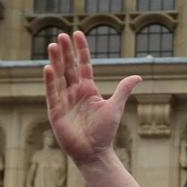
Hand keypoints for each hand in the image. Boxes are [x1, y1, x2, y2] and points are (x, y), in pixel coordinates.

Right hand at [44, 32, 140, 166]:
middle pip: (69, 67)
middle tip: (61, 35)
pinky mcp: (56, 112)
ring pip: (59, 77)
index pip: (83, 65)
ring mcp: (64, 101)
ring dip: (56, 61)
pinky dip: (50, 81)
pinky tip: (48, 67)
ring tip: (53, 45)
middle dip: (65, 52)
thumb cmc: (105, 131)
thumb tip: (138, 76)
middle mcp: (75, 93)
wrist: (95, 152)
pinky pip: (52, 94)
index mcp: (89, 90)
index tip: (78, 34)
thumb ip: (123, 89)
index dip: (81, 50)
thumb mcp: (115, 106)